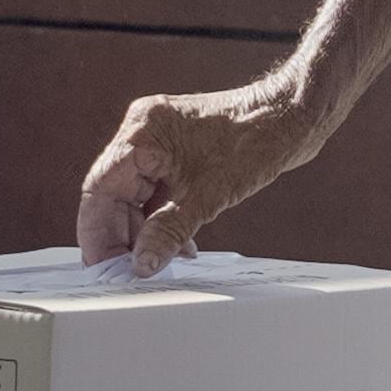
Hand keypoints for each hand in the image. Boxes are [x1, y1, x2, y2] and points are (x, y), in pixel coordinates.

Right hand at [77, 83, 318, 276]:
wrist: (294, 116)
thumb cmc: (256, 141)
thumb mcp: (208, 198)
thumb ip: (168, 233)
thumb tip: (141, 264)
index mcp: (142, 133)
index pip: (99, 189)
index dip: (97, 233)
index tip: (103, 267)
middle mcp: (144, 131)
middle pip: (113, 194)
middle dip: (121, 236)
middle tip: (130, 273)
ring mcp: (160, 139)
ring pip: (133, 194)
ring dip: (142, 230)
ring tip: (155, 263)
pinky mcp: (176, 150)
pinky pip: (154, 188)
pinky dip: (160, 217)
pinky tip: (176, 245)